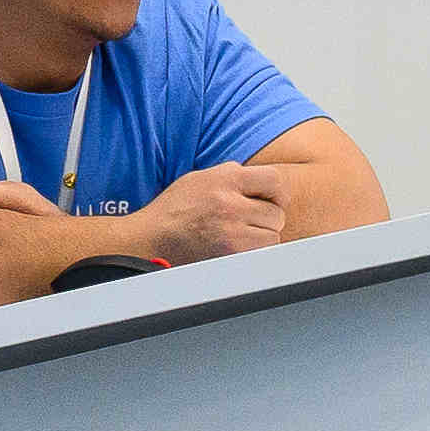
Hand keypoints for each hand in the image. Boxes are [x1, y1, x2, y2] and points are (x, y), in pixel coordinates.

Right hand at [127, 157, 303, 262]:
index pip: (275, 180)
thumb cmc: (175, 210)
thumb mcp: (202, 178)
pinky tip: (237, 248)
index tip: (272, 201)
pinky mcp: (230, 254)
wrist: (151, 239)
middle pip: (277, 212)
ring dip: (262, 238)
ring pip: (273, 235)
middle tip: (249, 223)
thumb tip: (265, 184)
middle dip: (267, 219)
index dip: (278, 193)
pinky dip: (255, 253)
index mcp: (226, 178)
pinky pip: (262, 254)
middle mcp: (230, 203)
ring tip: (240, 236)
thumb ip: (233, 176)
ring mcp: (231, 231)